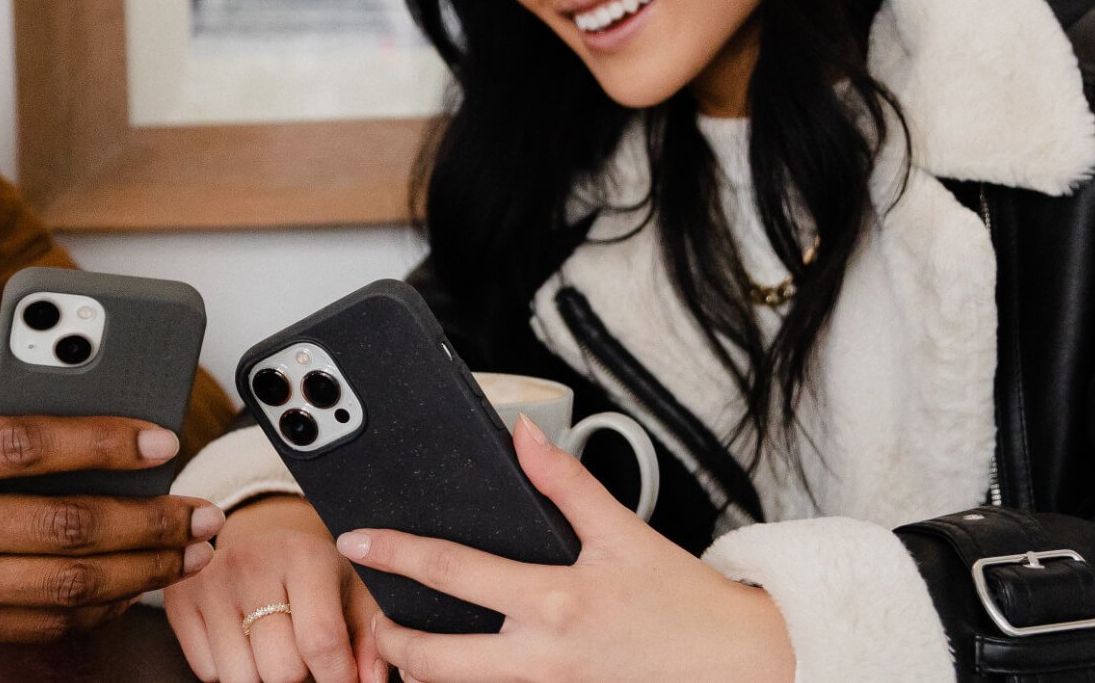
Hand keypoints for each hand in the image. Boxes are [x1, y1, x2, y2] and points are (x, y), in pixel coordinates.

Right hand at [0, 376, 226, 653]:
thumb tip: (27, 391)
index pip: (24, 445)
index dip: (103, 442)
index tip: (158, 439)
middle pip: (64, 525)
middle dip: (151, 520)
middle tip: (202, 510)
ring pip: (65, 585)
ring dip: (142, 571)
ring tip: (190, 552)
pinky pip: (38, 623)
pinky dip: (96, 609)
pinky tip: (132, 587)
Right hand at [163, 495, 381, 682]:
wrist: (261, 541)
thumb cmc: (316, 576)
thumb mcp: (353, 594)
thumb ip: (370, 639)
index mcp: (305, 556)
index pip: (321, 641)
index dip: (337, 679)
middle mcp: (252, 563)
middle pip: (281, 669)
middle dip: (300, 680)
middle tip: (305, 663)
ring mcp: (211, 581)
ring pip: (241, 678)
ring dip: (263, 678)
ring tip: (275, 651)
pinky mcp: (179, 599)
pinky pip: (208, 672)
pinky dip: (230, 671)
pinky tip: (243, 643)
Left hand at [337, 417, 794, 681]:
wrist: (739, 664)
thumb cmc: (682, 603)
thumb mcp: (623, 533)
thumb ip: (565, 483)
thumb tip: (522, 436)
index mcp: (553, 600)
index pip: (449, 570)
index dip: (393, 553)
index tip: (355, 541)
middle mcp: (541, 656)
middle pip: (431, 660)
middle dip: (389, 641)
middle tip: (375, 619)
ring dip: (424, 671)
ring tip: (411, 645)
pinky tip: (464, 665)